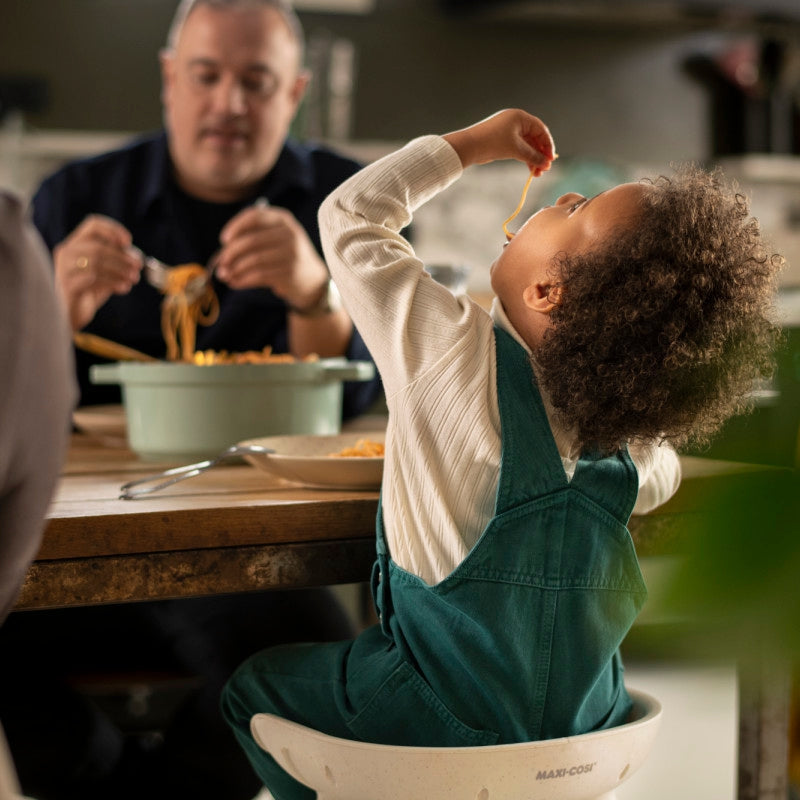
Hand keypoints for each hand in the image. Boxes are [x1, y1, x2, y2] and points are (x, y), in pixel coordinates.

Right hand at [53, 215, 141, 330]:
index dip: (113, 230)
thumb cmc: (89, 292)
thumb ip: (116, 261)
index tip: (128, 242)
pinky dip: (112, 282)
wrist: (70, 316)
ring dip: (119, 270)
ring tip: (133, 279)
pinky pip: (92, 279)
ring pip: (95, 262)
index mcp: (75, 244)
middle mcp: (66, 252)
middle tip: (137, 267)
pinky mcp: (67, 285)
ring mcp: (64, 268)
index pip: (93, 225)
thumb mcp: (104, 272)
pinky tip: (123, 288)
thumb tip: (136, 255)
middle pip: (97, 246)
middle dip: (122, 257)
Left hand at [215, 203, 328, 310]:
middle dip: (231, 253)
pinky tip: (235, 283)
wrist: (312, 278)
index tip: (223, 240)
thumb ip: (251, 237)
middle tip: (221, 263)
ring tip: (225, 275)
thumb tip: (220, 255)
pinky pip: (259, 276)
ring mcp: (292, 254)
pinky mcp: (290, 273)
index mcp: (283, 219)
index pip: (254, 216)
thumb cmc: (284, 255)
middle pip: (252, 240)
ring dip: (235, 269)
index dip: (235, 227)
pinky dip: (243, 280)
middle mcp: (290, 234)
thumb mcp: (274, 238)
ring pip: (254, 260)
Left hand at [442, 109, 555, 174]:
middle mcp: (515, 121)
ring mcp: (508, 131)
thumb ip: (533, 156)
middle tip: (545, 169)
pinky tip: (529, 169)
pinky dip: (524, 158)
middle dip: (540, 154)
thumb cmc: (492, 143)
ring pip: (527, 146)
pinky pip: (518, 149)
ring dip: (533, 159)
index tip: (550, 159)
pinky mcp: (502, 141)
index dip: (547, 145)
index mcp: (520, 117)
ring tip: (537, 174)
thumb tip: (546, 163)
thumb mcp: (516, 149)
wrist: (469, 146)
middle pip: (535, 138)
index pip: (541, 130)